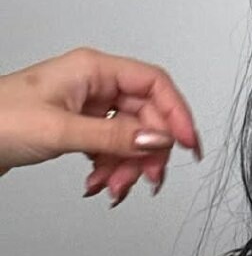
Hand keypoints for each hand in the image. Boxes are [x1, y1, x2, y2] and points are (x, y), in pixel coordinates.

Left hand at [0, 47, 200, 202]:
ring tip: (112, 186)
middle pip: (146, 117)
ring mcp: (87, 107)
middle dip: (147, 152)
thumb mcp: (61, 129)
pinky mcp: (79, 128)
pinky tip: (97, 181)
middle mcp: (94, 85)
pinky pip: (112, 148)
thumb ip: (114, 136)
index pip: (155, 85)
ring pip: (131, 137)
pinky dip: (110, 169)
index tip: (187, 144)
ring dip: (127, 166)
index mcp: (93, 69)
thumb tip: (157, 139)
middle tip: (146, 178)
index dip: (177, 114)